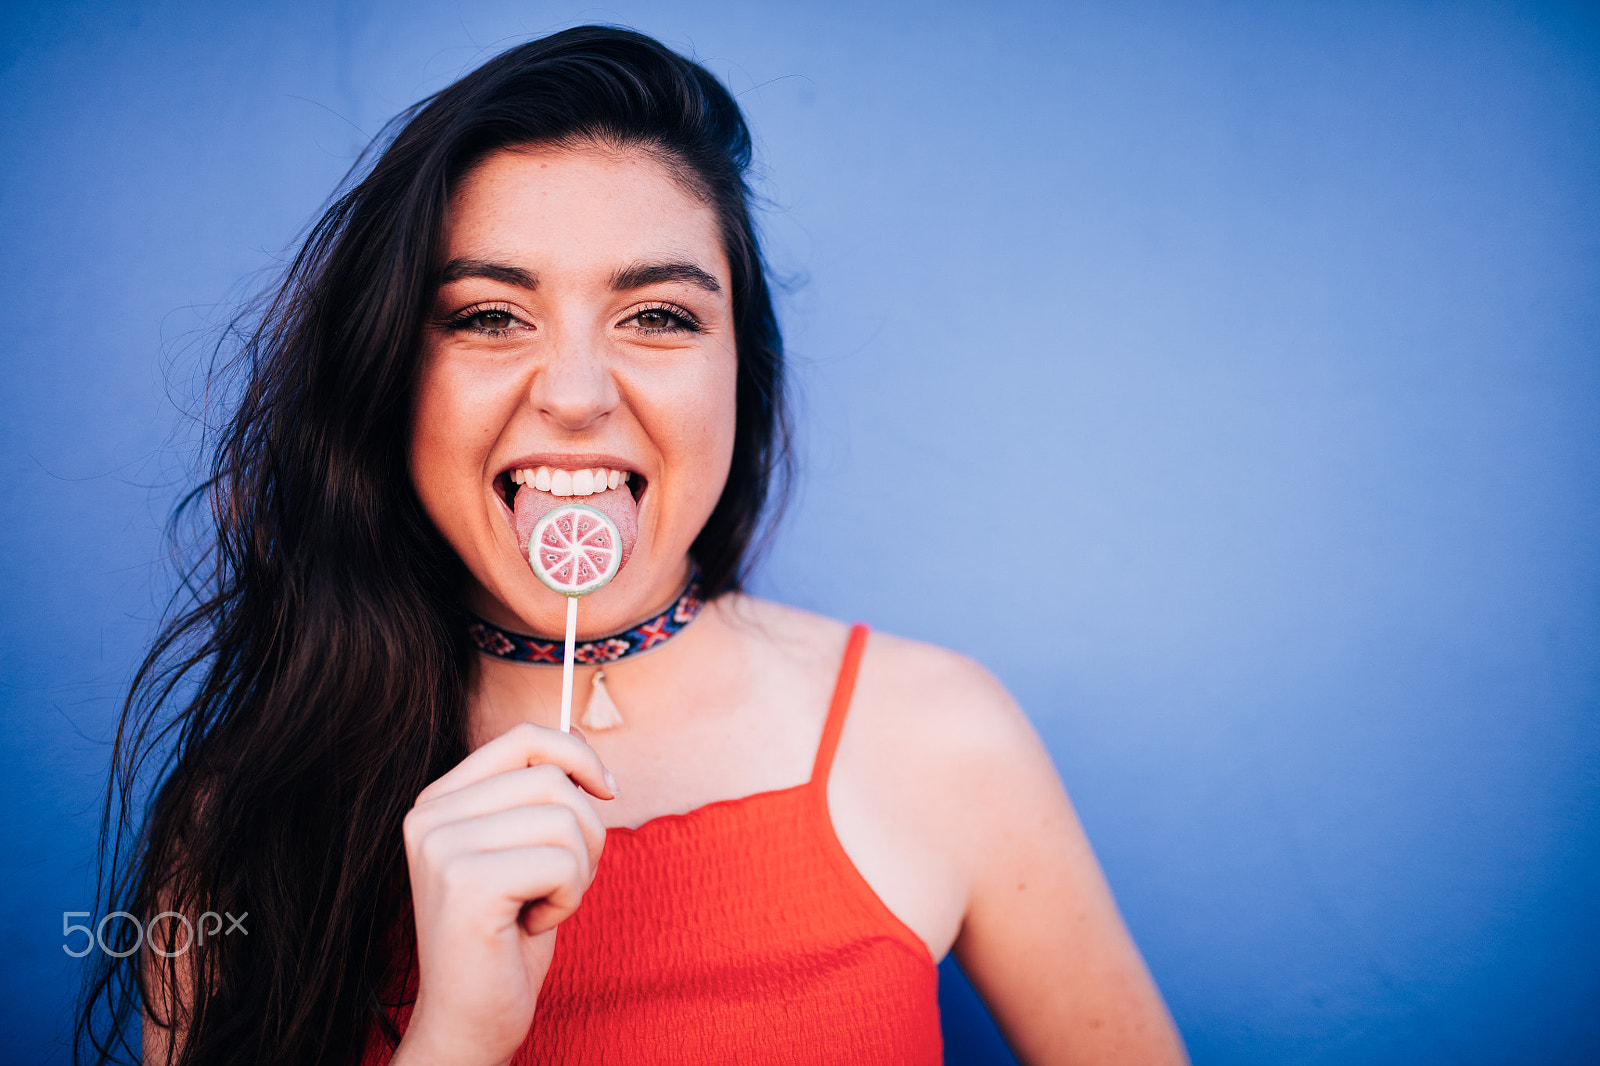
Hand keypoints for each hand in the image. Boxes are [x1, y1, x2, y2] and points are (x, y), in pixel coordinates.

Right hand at [391, 721, 616, 1065]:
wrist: (470, 1019)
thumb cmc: (506, 935)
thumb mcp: (524, 849)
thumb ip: (539, 795)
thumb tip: (580, 740)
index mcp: (439, 800)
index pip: (524, 736)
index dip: (578, 754)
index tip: (606, 790)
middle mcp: (429, 816)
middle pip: (554, 778)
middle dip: (585, 832)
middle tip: (559, 880)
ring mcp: (442, 848)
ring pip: (566, 820)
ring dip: (576, 871)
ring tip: (539, 904)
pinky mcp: (467, 885)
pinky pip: (563, 863)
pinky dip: (567, 899)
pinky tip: (532, 925)